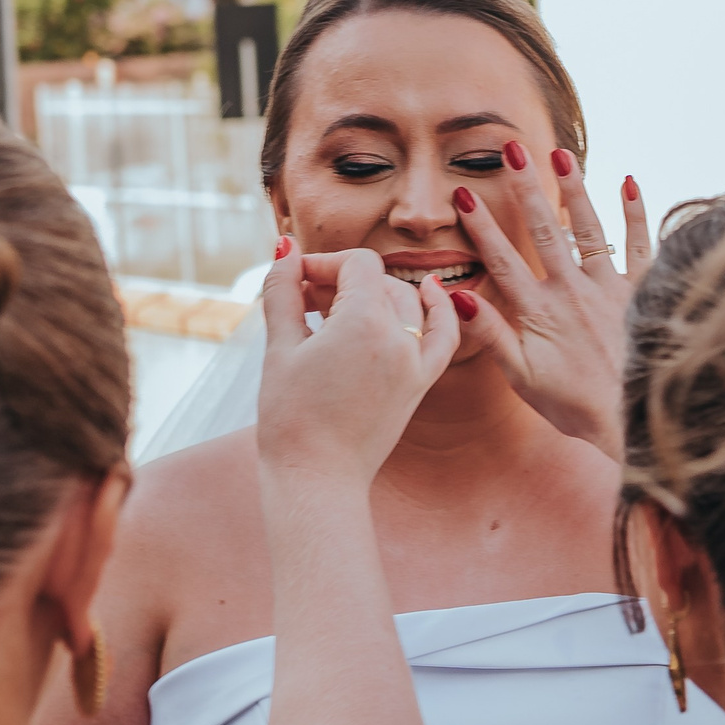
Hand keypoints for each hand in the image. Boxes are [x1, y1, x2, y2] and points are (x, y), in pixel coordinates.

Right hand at [254, 240, 459, 480]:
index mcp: (363, 323)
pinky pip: (445, 335)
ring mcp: (416, 362)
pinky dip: (441, 309)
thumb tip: (285, 247)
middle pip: (380, 280)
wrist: (317, 477)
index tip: (297, 281)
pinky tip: (431, 290)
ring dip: (377, 294)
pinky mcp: (421, 384)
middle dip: (343, 281)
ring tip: (337, 311)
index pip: (357, 264)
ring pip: (408, 302)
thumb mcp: (279, 347)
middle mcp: (399, 338)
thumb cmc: (290, 418)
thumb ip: (283, 291)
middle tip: (305, 301)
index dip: (324, 263)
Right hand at [451, 146, 652, 460]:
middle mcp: (573, 292)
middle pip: (544, 231)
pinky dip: (636, 214)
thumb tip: (454, 296)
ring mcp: (609, 290)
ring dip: (575, 190)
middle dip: (525, 188)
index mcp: (539, 312)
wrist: (631, 418)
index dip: (481, 228)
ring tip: (562, 154)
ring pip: (589, 229)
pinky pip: (640, 247)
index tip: (463, 195)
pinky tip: (629, 181)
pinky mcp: (641, 293)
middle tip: (512, 150)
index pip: (502, 260)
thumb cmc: (572, 405)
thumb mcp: (520, 377)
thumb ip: (489, 333)